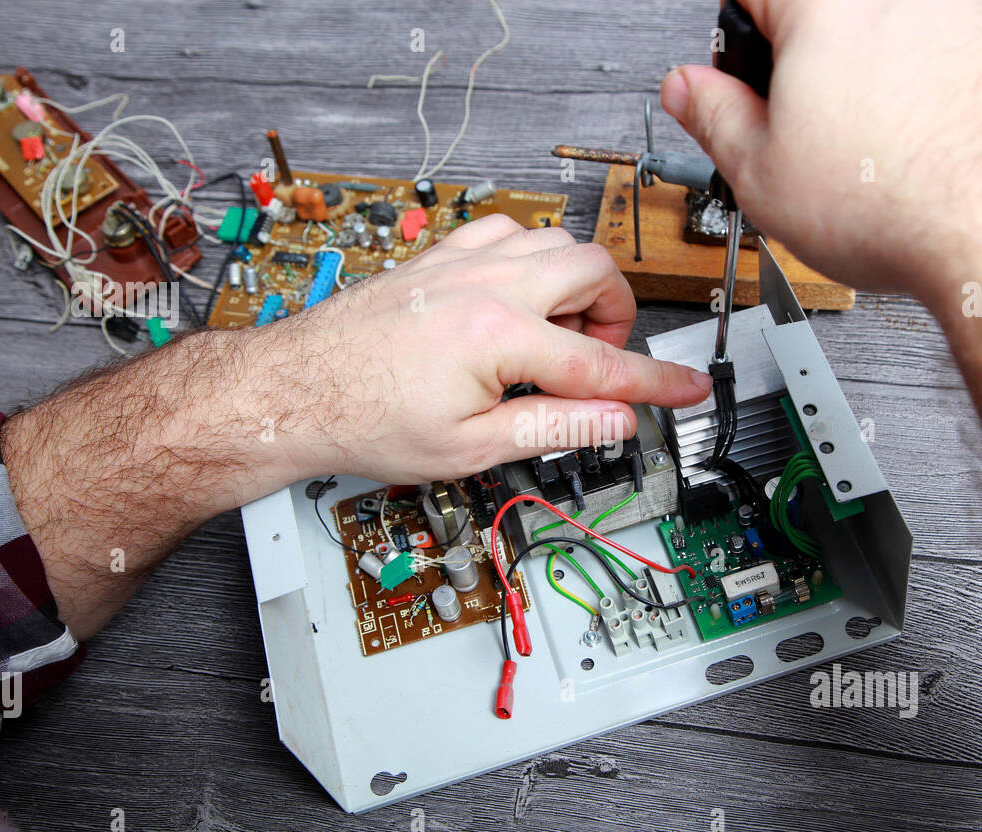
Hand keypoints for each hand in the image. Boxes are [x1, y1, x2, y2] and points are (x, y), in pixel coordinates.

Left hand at [252, 214, 712, 483]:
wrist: (294, 390)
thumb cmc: (363, 419)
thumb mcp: (468, 447)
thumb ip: (552, 428)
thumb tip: (612, 420)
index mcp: (497, 338)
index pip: (602, 363)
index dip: (655, 382)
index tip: (687, 389)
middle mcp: (484, 286)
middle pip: (594, 272)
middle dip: (615, 316)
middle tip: (597, 361)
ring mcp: (460, 263)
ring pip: (555, 242)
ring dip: (575, 286)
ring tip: (555, 337)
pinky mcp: (438, 257)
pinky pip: (508, 234)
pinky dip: (530, 262)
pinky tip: (516, 301)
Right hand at [660, 0, 981, 529]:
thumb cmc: (901, 204)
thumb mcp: (761, 174)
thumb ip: (713, 118)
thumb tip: (690, 93)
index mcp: (827, 4)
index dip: (735, 51)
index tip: (737, 90)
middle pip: (824, 19)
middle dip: (803, 77)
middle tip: (797, 142)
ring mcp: (966, 16)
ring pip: (888, 46)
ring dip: (866, 95)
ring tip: (865, 168)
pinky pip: (946, 70)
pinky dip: (926, 108)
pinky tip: (918, 167)